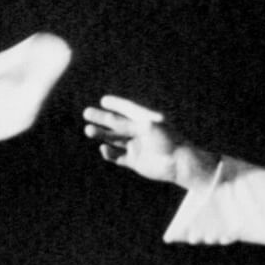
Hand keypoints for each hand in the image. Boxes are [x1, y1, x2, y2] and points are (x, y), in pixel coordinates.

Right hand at [81, 95, 217, 188]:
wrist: (178, 163)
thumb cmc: (166, 140)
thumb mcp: (146, 125)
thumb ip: (126, 122)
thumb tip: (108, 118)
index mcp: (145, 120)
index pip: (128, 109)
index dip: (116, 104)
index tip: (103, 100)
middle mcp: (140, 132)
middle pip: (117, 124)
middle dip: (102, 118)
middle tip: (86, 113)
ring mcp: (136, 147)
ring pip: (114, 139)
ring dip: (101, 134)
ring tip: (88, 130)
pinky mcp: (135, 161)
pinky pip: (117, 156)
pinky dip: (109, 153)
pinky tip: (103, 148)